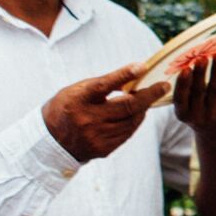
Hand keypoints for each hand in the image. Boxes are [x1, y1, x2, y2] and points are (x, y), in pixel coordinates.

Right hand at [43, 64, 166, 162]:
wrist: (51, 141)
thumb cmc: (67, 107)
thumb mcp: (77, 90)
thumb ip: (103, 84)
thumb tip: (133, 77)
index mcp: (78, 99)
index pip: (103, 85)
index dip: (124, 75)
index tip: (143, 66)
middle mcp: (87, 119)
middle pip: (127, 106)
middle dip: (149, 95)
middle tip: (164, 86)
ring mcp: (95, 136)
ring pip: (131, 120)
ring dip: (143, 108)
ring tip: (148, 98)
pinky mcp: (103, 149)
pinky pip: (128, 133)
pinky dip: (135, 121)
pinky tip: (137, 114)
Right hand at [171, 51, 215, 135]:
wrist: (215, 135)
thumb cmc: (197, 112)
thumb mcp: (187, 107)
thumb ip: (187, 90)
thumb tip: (193, 60)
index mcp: (182, 114)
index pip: (180, 99)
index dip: (183, 84)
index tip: (185, 69)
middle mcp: (197, 116)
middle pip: (198, 92)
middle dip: (200, 74)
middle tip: (201, 58)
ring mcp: (214, 113)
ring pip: (215, 89)